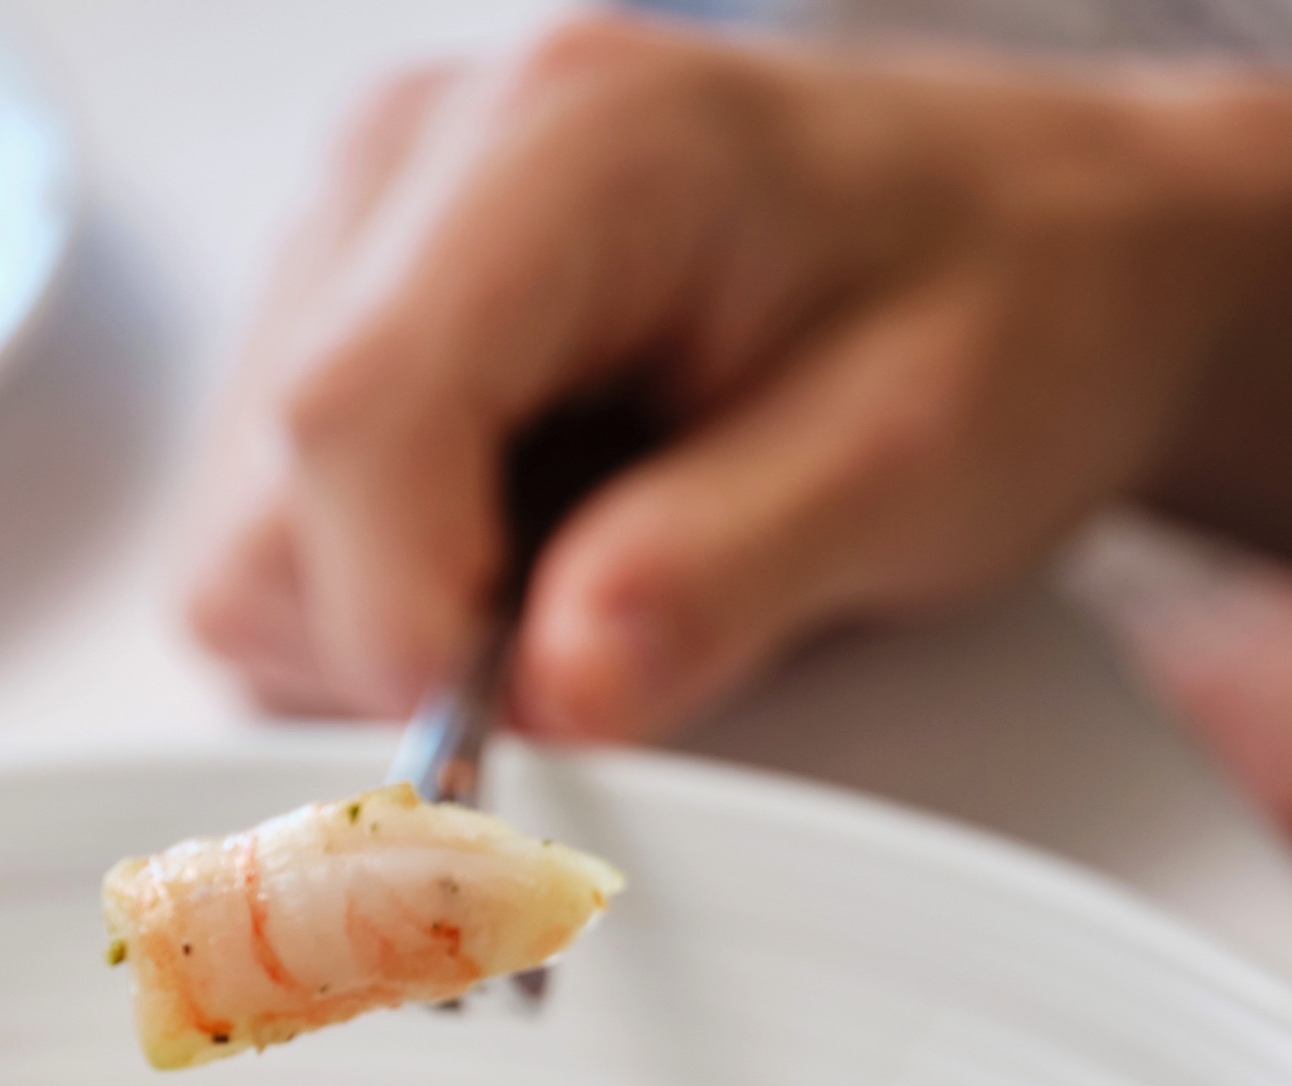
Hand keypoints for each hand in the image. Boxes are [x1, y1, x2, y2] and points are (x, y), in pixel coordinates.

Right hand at [184, 19, 1268, 739]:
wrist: (1040, 245)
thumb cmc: (1007, 310)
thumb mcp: (917, 463)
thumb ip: (726, 572)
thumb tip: (550, 689)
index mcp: (562, 147)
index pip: (353, 418)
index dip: (402, 628)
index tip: (515, 732)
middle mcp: (414, 163)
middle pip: (264, 510)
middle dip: (411, 648)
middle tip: (603, 650)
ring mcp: (358, 240)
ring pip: (250, 547)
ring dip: (409, 631)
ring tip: (600, 572)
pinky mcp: (346, 322)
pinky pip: (285, 543)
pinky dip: (410, 601)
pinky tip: (550, 547)